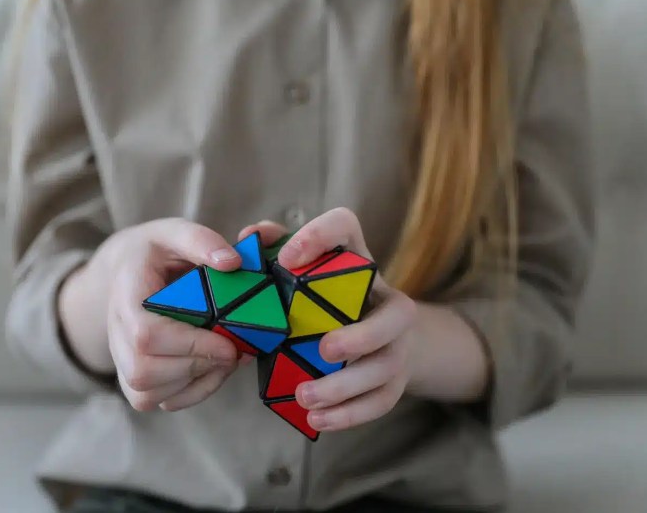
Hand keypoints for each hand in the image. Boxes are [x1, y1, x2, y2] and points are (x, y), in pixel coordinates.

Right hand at [60, 218, 252, 411]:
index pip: (146, 335)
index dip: (190, 345)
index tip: (227, 342)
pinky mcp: (134, 380)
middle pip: (145, 372)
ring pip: (149, 394)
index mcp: (125, 296)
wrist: (127, 271)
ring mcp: (121, 360)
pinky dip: (193, 393)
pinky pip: (159, 402)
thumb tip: (231, 263)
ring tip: (226, 358)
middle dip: (197, 366)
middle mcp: (116, 333)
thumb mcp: (174, 232)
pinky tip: (212, 370)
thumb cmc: (155, 252)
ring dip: (197, 382)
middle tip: (234, 350)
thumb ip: (201, 241)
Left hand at [240, 208, 418, 431]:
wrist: (379, 338)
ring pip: (386, 364)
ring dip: (346, 385)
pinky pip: (382, 399)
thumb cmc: (324, 301)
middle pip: (395, 314)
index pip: (346, 226)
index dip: (319, 236)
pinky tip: (318, 420)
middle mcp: (385, 298)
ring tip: (305, 398)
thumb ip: (274, 254)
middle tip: (324, 350)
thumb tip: (249, 235)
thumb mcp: (302, 275)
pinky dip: (350, 414)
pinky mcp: (396, 378)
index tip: (287, 259)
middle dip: (362, 335)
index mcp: (356, 260)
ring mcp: (397, 341)